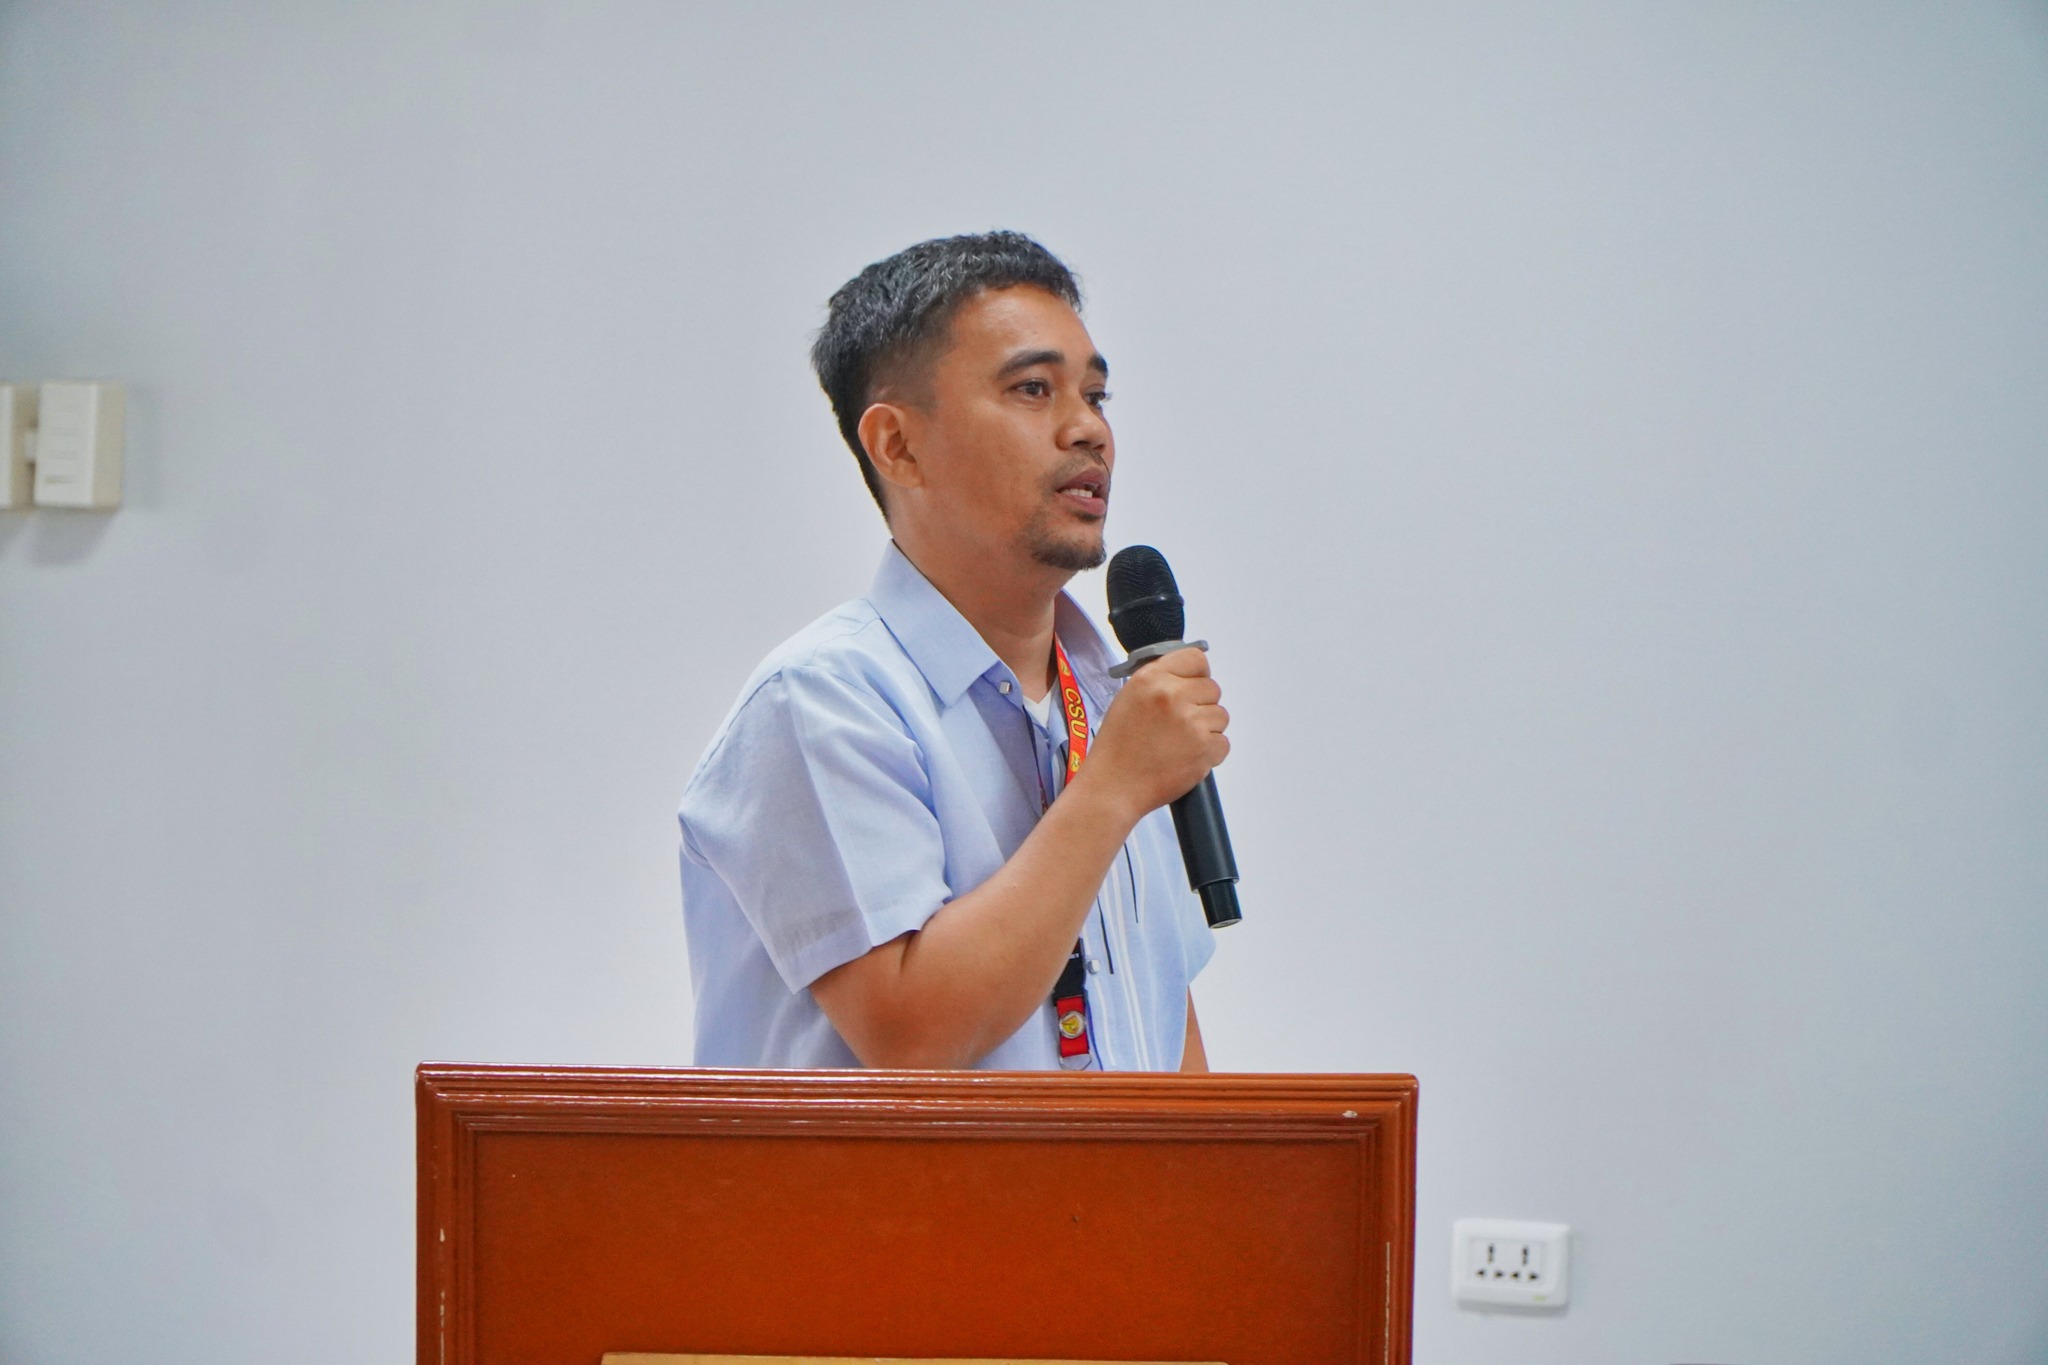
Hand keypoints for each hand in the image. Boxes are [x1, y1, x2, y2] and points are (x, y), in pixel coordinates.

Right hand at [1076, 647, 1229, 824]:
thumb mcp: (1129, 698)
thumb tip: (1188, 677)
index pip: (1196, 659)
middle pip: (1212, 688)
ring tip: (1179, 743)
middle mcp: (1173, 695)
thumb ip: (1160, 681)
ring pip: (1221, 716)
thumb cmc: (1118, 747)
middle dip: (1201, 705)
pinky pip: (1223, 742)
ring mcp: (1191, 722)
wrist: (1114, 786)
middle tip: (1180, 724)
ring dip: (1206, 729)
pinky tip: (1185, 757)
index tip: (1191, 687)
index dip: (1196, 675)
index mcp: (1151, 678)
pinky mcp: (1204, 748)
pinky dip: (1210, 753)